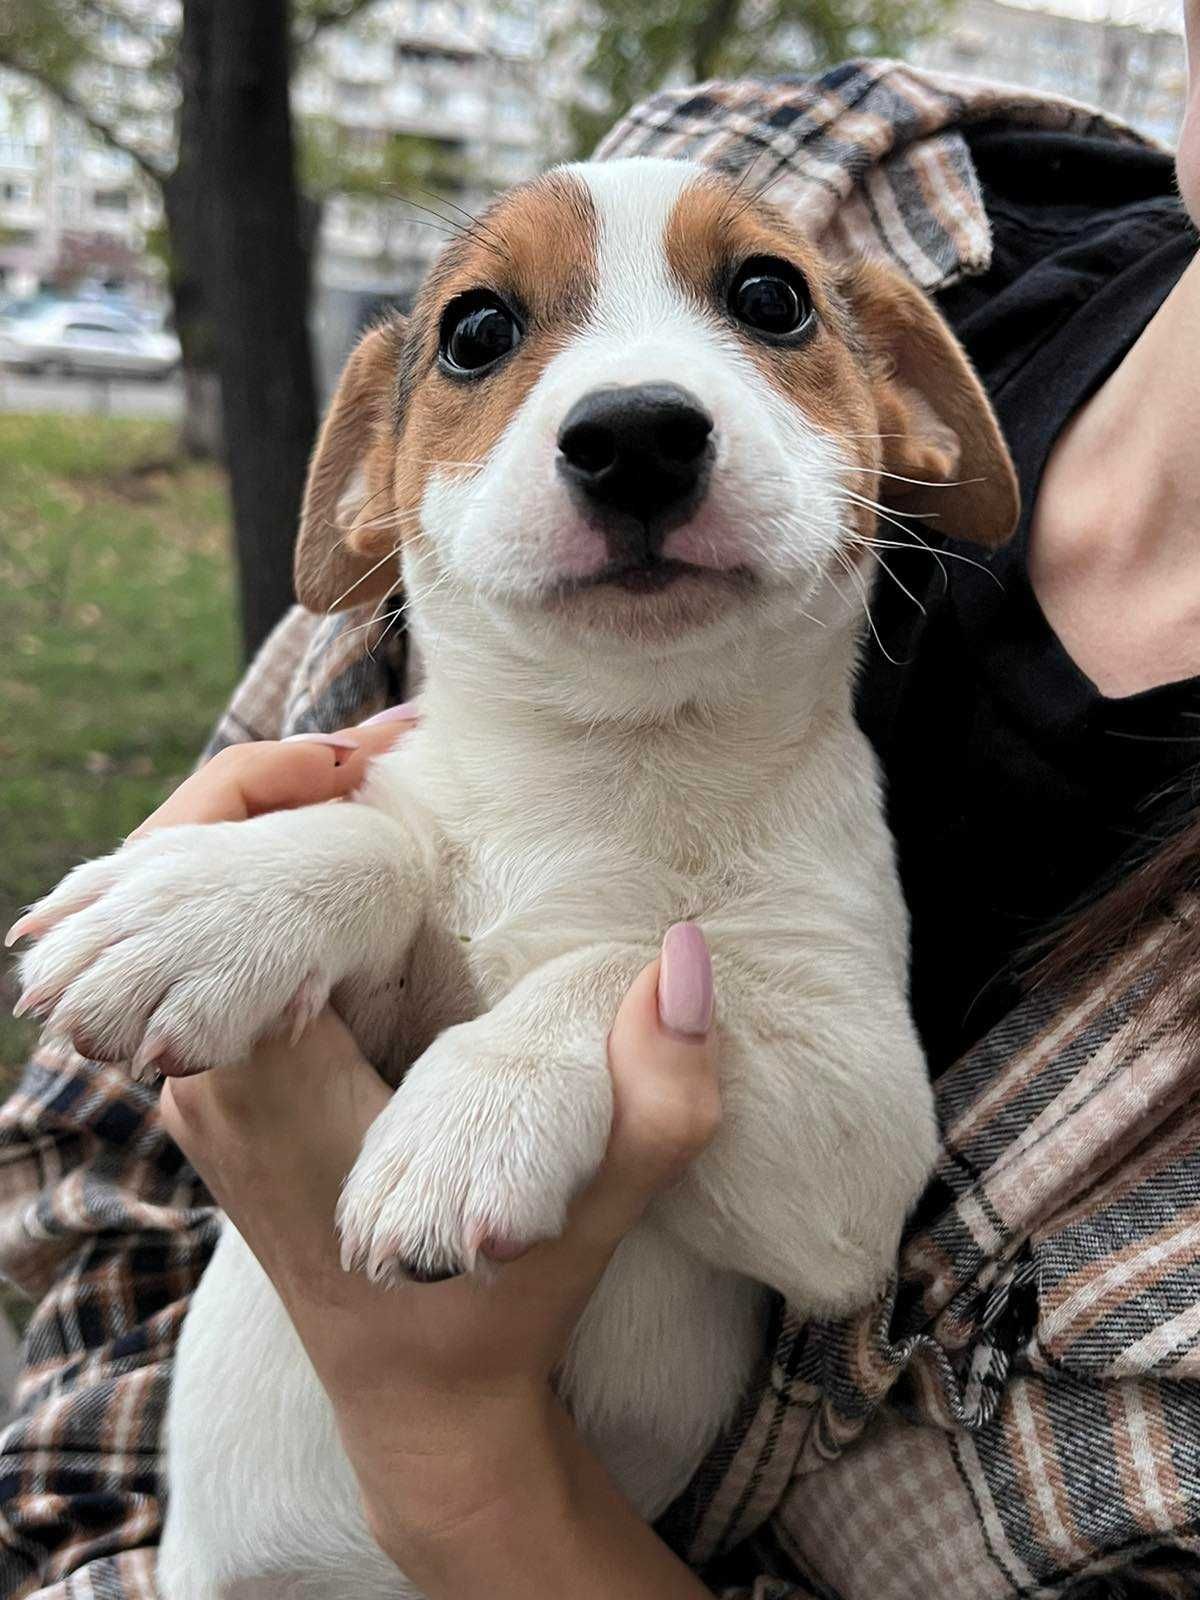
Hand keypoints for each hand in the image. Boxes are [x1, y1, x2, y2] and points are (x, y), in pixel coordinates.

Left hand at [61, 706, 717, 1596]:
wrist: (419, 1404)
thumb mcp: (598, 1215)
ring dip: (269, 819)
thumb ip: (655, 1102)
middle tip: (401, 739)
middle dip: (272, 781)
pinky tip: (363, 844)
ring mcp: (199, 1088)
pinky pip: (209, 944)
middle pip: (174, 874)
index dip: (283, 791)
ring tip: (384, 768)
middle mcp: (205, 1081)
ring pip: (180, 902)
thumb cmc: (496, 1316)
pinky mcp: (219, 1087)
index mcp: (270, 1087)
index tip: (391, 751)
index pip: (213, 888)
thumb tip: (684, 957)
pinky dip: (270, 873)